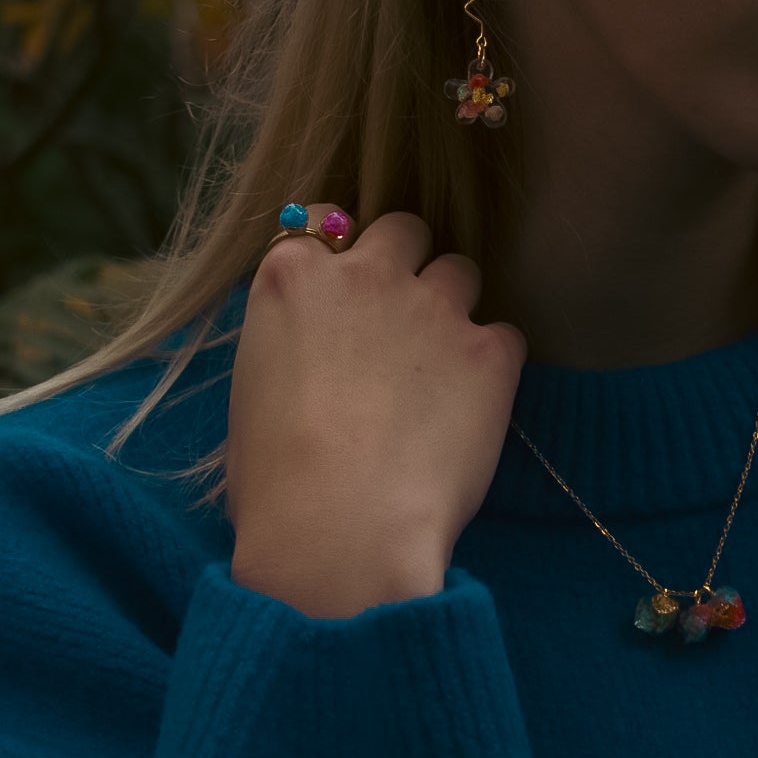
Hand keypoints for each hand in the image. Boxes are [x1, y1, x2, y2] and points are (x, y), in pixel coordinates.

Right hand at [225, 207, 527, 618]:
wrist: (340, 530)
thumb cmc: (275, 484)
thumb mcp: (253, 394)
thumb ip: (293, 343)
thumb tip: (316, 353)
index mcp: (294, 277)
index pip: (323, 227)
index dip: (340, 263)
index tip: (344, 295)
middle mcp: (366, 273)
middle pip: (404, 229)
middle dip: (407, 262)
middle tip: (402, 319)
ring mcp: (433, 306)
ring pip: (461, 270)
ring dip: (454, 307)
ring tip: (443, 367)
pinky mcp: (490, 351)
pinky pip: (504, 336)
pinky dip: (493, 364)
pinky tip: (473, 408)